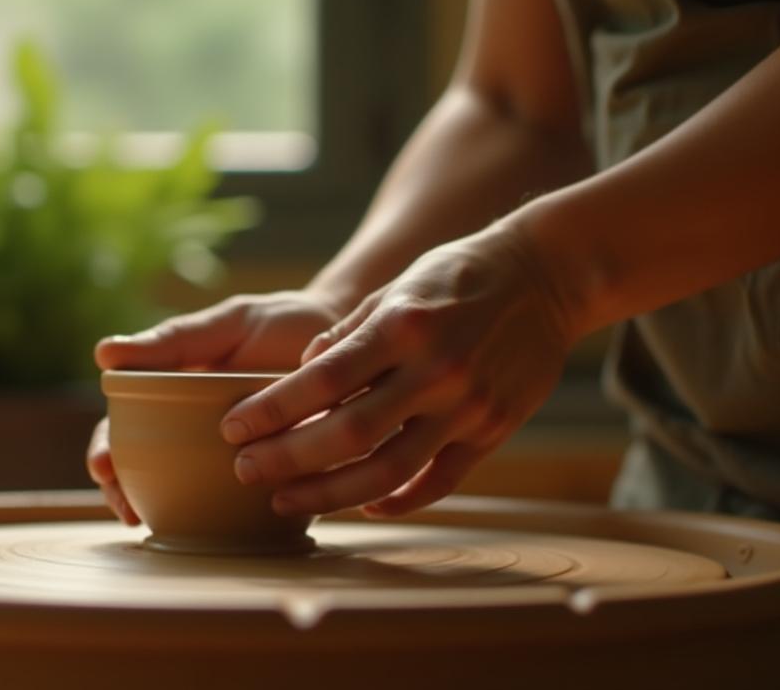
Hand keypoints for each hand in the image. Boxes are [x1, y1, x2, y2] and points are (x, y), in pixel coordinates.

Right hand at [87, 291, 346, 524]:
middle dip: (126, 495)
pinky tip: (223, 530)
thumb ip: (174, 339)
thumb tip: (104, 353)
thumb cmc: (281, 324)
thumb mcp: (228, 325)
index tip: (105, 467)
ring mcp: (236, 464)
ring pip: (186, 499)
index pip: (123, 432)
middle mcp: (197, 437)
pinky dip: (229, 525)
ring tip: (159, 523)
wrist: (351, 340)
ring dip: (166, 515)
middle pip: (144, 474)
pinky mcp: (277, 483)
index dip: (106, 453)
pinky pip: (246, 513)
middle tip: (126, 509)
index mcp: (174, 397)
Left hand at [220, 222, 576, 517]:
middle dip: (286, 459)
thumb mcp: (395, 286)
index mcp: (402, 327)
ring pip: (388, 472)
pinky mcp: (493, 430)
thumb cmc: (456, 275)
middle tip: (245, 470)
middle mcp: (435, 370)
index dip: (272, 411)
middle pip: (347, 434)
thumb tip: (302, 373)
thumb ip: (347, 334)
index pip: (320, 381)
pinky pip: (438, 481)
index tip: (233, 428)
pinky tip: (361, 505)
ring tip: (285, 500)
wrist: (546, 275)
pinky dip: (396, 501)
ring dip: (328, 494)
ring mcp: (468, 406)